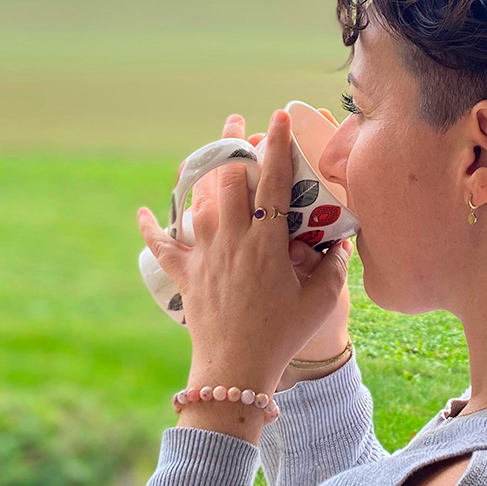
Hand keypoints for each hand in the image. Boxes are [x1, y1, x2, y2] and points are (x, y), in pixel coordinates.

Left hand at [138, 111, 352, 394]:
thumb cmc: (282, 337)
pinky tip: (145, 212)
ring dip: (203, 177)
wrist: (236, 370)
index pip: (273, 182)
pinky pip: (162, 246)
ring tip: (209, 158)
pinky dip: (152, 228)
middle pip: (227, 180)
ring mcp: (204, 256)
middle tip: (238, 127)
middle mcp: (232, 241)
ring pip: (198, 202)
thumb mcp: (319, 302)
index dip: (276, 145)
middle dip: (233, 147)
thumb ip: (333, 268)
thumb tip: (341, 242)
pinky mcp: (185, 276)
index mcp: (267, 244)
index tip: (277, 115)